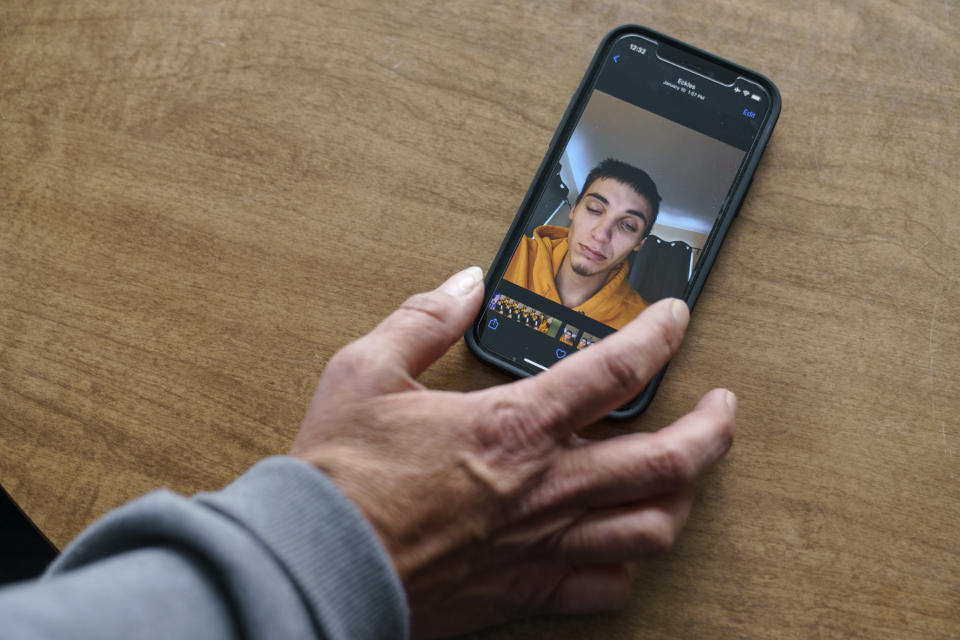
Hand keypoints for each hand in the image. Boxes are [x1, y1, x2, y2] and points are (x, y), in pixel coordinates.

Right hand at [291, 266, 735, 638]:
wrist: (318, 566)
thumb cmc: (340, 476)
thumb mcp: (366, 371)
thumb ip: (425, 318)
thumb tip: (466, 284)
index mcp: (514, 426)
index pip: (617, 370)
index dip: (659, 336)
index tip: (676, 319)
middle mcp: (546, 487)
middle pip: (669, 459)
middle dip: (713, 428)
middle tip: (723, 407)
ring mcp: (544, 545)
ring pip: (654, 527)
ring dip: (683, 495)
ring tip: (684, 473)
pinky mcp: (527, 591)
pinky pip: (607, 588)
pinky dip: (627, 564)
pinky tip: (621, 544)